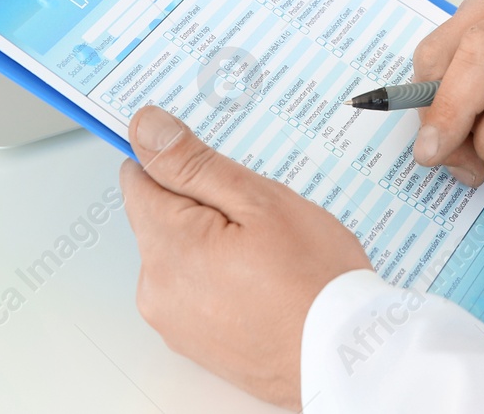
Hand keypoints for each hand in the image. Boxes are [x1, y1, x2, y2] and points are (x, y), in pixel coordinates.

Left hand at [120, 106, 371, 409]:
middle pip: (161, 215)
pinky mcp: (192, 340)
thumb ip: (194, 163)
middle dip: (202, 203)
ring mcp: (173, 319)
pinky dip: (220, 275)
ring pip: (180, 250)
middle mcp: (156, 288)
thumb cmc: (314, 281)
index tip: (211, 159)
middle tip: (257, 212)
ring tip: (268, 250)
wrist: (343, 355)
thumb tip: (146, 128)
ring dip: (212, 240)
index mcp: (168, 246)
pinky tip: (263, 278)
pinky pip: (194, 287)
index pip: (139, 176)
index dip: (176, 158)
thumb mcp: (259, 201)